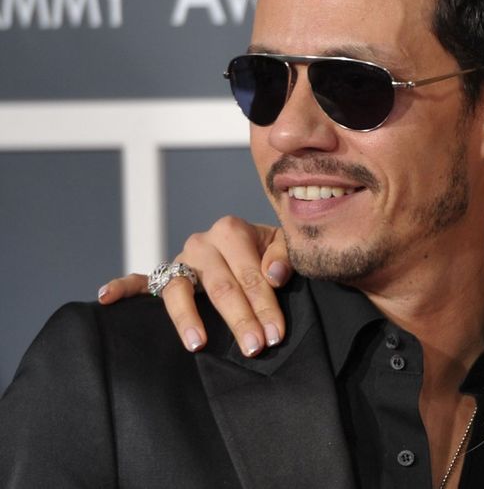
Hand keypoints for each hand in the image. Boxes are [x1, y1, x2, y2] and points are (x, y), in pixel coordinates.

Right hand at [97, 216, 292, 356]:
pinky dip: (121, 287)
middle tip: (253, 348)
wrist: (252, 245)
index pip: (251, 273)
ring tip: (197, 344)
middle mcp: (202, 242)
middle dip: (239, 319)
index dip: (265, 305)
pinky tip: (104, 299)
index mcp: (231, 230)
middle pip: (220, 286)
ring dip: (189, 318)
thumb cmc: (269, 252)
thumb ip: (283, 256)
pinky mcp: (163, 274)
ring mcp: (180, 259)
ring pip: (180, 290)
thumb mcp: (282, 246)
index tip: (274, 334)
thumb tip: (275, 275)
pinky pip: (139, 281)